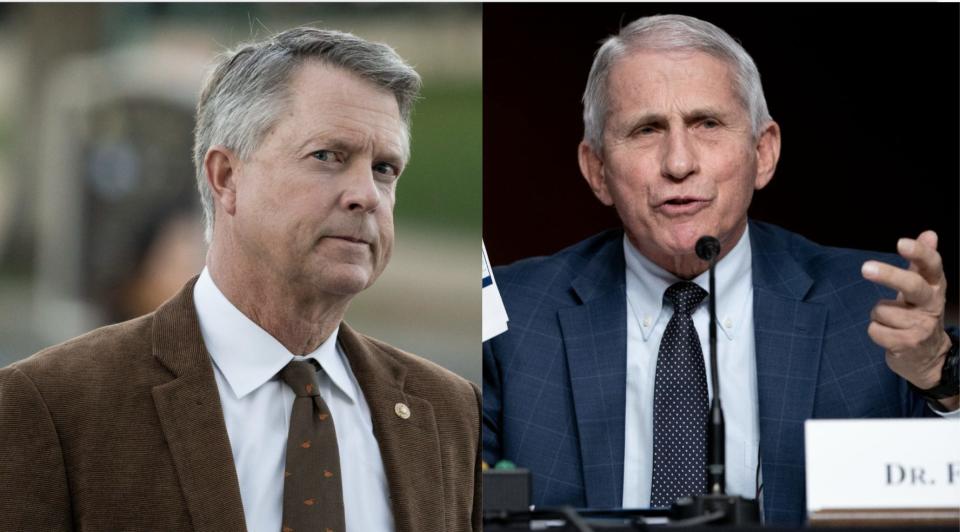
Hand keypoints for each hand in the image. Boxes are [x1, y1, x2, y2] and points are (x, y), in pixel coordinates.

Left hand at [862, 231, 956, 407]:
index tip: (902, 243)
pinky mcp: (907, 344)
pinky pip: (875, 330)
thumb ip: (921, 262)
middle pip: (912, 286)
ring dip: (878, 316)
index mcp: (935, 288)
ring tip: (892, 323)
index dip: (919, 253)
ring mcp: (921, 327)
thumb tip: (929, 233)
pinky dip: (875, 332)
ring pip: (882, 310)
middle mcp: (932, 305)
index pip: (932, 266)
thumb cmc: (919, 315)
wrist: (929, 358)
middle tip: (865, 268)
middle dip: (889, 276)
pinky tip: (889, 336)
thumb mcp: (923, 288)